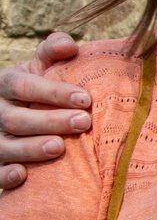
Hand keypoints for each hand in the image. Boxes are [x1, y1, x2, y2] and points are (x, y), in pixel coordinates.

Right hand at [0, 31, 88, 191]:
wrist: (16, 113)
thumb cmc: (36, 90)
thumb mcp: (40, 69)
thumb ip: (52, 53)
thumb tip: (68, 45)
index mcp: (4, 85)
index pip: (22, 86)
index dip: (52, 92)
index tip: (85, 98)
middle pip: (14, 118)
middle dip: (49, 121)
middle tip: (83, 122)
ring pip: (4, 145)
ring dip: (30, 148)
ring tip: (59, 148)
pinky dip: (4, 175)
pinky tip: (22, 175)